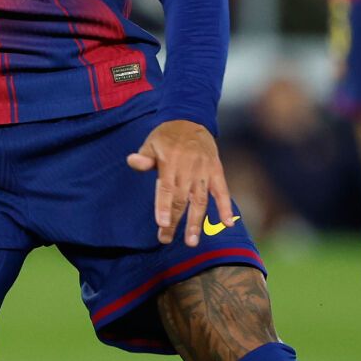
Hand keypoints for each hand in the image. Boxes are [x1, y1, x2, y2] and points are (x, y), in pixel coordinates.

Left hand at [127, 119, 237, 247]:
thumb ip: (143, 156)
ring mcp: (204, 171)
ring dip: (197, 221)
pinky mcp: (216, 171)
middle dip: (174, 221)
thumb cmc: (166, 136)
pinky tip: (227, 223)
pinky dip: (226, 206)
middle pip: (181, 199)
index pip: (166, 188)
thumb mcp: (151, 142)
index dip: (164, 206)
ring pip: (200, 200)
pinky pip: (222, 191)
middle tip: (165, 239)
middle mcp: (188, 168)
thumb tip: (132, 161)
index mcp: (170, 162)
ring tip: (192, 241)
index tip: (162, 223)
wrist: (191, 119)